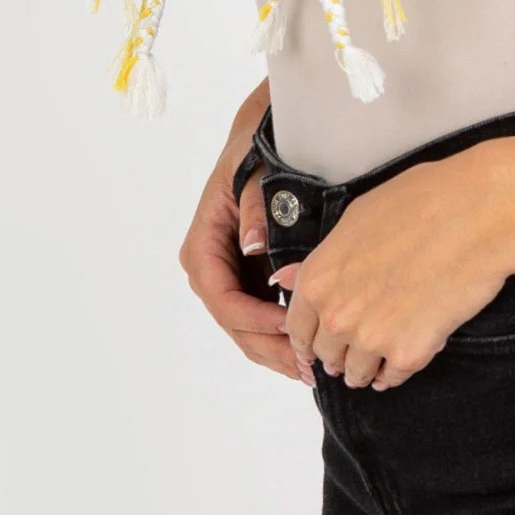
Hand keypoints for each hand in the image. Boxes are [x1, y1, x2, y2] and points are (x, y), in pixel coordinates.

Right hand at [178, 124, 314, 387]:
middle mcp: (208, 270)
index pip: (224, 298)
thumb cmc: (253, 155)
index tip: (292, 328)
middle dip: (271, 348)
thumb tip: (252, 244)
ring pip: (247, 330)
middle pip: (235, 324)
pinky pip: (260, 320)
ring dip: (277, 353)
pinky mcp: (247, 283)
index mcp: (203, 247)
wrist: (256, 143)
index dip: (256, 319)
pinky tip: (308, 353)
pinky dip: (281, 338)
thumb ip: (253, 207)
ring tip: (311, 371)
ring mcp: (227, 280)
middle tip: (308, 366)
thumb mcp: (253, 173)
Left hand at [268, 150, 508, 389]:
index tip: (319, 341)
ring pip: (357, 373)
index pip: (296, 328)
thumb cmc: (419, 203)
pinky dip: (398, 370)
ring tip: (385, 350)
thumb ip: (321, 259)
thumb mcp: (355, 220)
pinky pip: (393, 377)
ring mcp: (371, 339)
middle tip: (360, 341)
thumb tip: (284, 277)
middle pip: (326, 354)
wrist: (474, 215)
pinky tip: (408, 350)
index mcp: (318, 279)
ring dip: (367, 366)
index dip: (309, 335)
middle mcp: (337, 315)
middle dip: (339, 350)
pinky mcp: (409, 355)